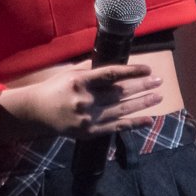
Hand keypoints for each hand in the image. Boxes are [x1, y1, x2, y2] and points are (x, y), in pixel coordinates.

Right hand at [0, 63, 163, 138]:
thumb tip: (115, 64)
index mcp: (80, 81)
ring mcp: (88, 118)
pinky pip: (116, 127)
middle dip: (142, 86)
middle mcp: (85, 100)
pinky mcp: (90, 132)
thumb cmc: (54, 88)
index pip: (111, 74)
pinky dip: (133, 124)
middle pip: (120, 92)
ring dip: (142, 103)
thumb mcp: (69, 73)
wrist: (36, 112)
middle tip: (159, 81)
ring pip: (122, 110)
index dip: (132, 72)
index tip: (148, 69)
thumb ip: (91, 69)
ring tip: (158, 96)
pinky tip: (148, 119)